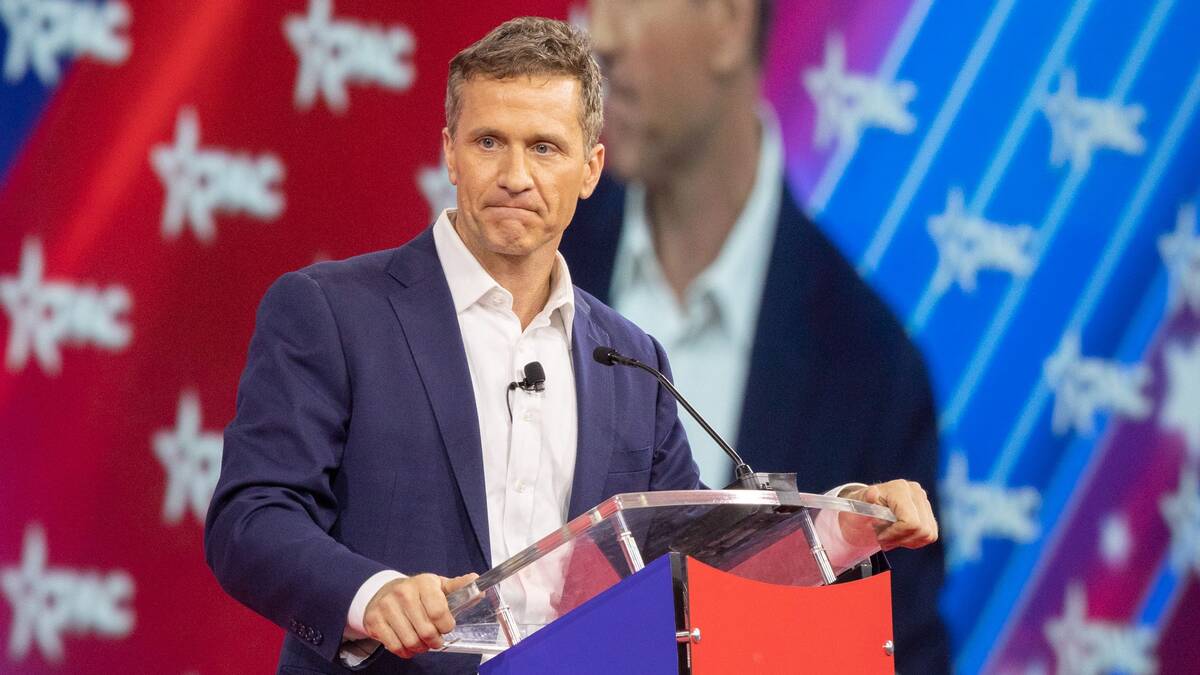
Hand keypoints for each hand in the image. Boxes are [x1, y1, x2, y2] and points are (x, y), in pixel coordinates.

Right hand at [362, 572, 477, 658]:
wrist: (383, 591)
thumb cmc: (417, 592)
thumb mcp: (438, 586)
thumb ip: (458, 587)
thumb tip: (476, 580)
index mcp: (423, 583)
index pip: (439, 612)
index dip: (446, 626)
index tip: (446, 626)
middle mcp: (403, 593)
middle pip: (426, 631)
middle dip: (434, 641)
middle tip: (435, 639)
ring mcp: (386, 606)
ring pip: (410, 641)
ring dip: (420, 648)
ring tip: (423, 643)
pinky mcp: (374, 620)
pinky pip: (394, 646)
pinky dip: (405, 651)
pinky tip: (409, 645)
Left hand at [842, 480, 938, 550]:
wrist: (864, 506)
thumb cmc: (860, 506)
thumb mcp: (856, 505)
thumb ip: (865, 500)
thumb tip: (872, 493)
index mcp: (899, 488)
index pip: (910, 522)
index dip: (895, 535)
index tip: (880, 536)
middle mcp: (916, 491)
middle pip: (921, 530)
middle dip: (900, 539)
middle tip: (883, 539)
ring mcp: (924, 501)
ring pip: (928, 534)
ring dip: (907, 541)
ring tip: (890, 537)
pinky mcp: (928, 512)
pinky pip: (930, 535)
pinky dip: (914, 540)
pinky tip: (899, 536)